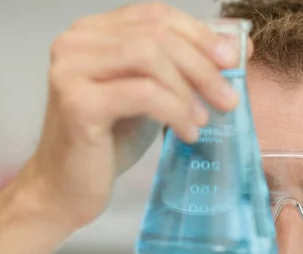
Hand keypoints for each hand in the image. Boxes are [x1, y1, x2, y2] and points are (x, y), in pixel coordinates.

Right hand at [18, 2, 250, 229]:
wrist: (66, 188)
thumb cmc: (109, 142)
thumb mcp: (150, 97)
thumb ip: (179, 71)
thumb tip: (236, 51)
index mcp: (94, 33)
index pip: (155, 15)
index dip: (199, 33)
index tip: (233, 59)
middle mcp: (76, 42)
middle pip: (156, 35)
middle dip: (202, 66)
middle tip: (229, 99)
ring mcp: (72, 69)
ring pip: (150, 58)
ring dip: (189, 90)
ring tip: (204, 120)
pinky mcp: (78, 102)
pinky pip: (144, 94)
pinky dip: (175, 112)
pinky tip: (187, 133)